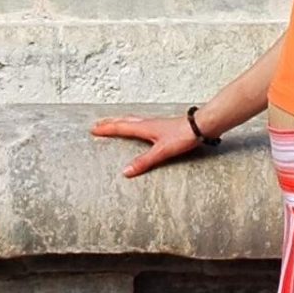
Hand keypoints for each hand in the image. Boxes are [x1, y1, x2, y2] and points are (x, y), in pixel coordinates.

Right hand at [89, 114, 206, 177]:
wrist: (199, 127)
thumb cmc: (182, 136)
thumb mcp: (161, 152)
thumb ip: (144, 162)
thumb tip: (125, 172)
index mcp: (144, 128)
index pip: (120, 128)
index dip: (106, 129)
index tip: (93, 129)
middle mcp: (147, 123)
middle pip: (124, 121)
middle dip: (110, 123)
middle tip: (98, 124)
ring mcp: (155, 124)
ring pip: (132, 120)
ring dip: (120, 121)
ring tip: (113, 122)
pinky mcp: (162, 127)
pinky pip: (141, 123)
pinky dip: (132, 124)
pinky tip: (139, 128)